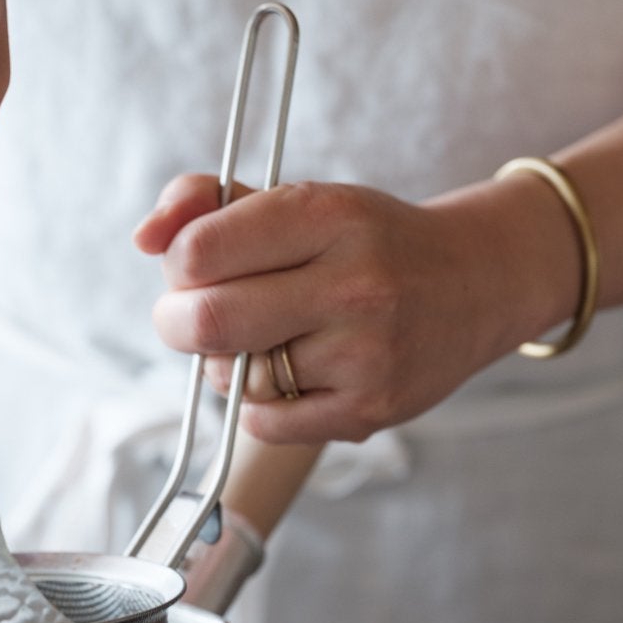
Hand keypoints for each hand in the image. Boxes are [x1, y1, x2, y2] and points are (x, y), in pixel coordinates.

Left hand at [132, 174, 577, 443]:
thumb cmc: (366, 241)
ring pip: (234, 376)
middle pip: (207, 322)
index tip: (193, 267)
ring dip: (225, 362)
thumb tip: (143, 238)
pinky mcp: (369, 410)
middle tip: (189, 316)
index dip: (178, 264)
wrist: (478, 282)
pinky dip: (257, 402)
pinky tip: (288, 374)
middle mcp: (353, 283)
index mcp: (329, 215)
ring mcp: (366, 353)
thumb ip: (207, 201)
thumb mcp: (298, 200)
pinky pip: (264, 421)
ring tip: (260, 340)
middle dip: (177, 321)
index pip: (200, 250)